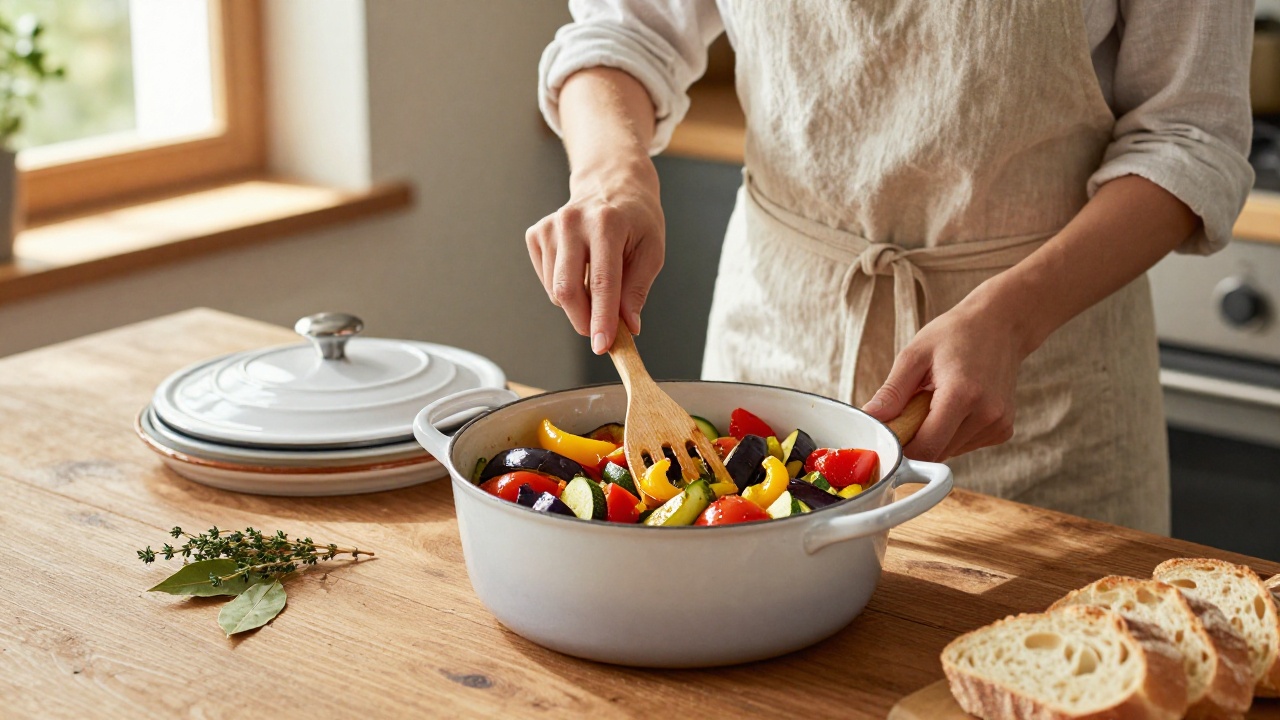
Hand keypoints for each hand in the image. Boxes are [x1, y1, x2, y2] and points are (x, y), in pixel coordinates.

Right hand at [525, 159, 663, 352]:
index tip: (602, 345)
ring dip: (578, 304)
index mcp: (607, 224)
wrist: (611, 182)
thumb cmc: (636, 218)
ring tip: (598, 287)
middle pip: (567, 289)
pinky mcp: (536, 234)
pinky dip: (564, 289)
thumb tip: (627, 326)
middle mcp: (573, 222)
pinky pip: (547, 281)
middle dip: (584, 321)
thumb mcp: (652, 250)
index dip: (602, 318)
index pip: (602, 282)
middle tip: (601, 333)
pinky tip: (580, 271)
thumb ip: (637, 289)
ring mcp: (550, 227)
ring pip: (555, 290)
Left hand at [861, 292, 1031, 460]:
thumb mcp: (915, 355)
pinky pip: (965, 445)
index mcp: (962, 395)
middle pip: (937, 453)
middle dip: (916, 439)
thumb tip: (870, 419)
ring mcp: (998, 424)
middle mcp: (986, 414)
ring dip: (935, 436)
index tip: (890, 434)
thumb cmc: (956, 334)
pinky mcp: (1003, 429)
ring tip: (936, 401)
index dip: (902, 448)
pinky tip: (955, 406)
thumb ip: (892, 392)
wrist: (1000, 325)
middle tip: (912, 408)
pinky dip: (952, 433)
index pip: (926, 447)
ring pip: (950, 452)